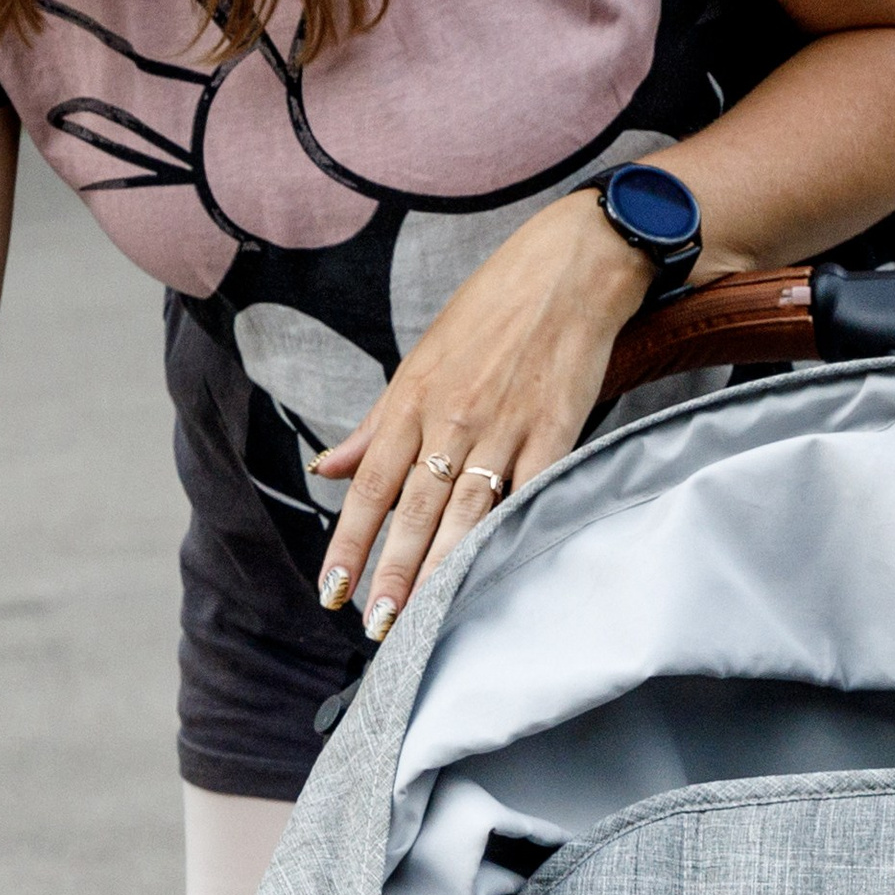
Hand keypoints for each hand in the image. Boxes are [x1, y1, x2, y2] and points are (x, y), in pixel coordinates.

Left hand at [310, 187, 655, 638]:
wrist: (570, 268)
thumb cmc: (492, 311)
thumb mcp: (420, 361)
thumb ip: (375, 425)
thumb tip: (325, 468)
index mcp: (412, 400)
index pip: (369, 485)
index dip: (349, 542)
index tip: (331, 591)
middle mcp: (452, 417)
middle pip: (414, 509)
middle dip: (392, 572)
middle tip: (376, 626)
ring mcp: (505, 425)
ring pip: (467, 511)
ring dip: (443, 568)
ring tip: (424, 616)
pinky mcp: (556, 429)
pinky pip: (529, 491)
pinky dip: (512, 531)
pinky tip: (498, 571)